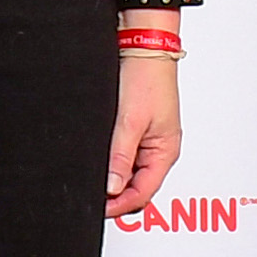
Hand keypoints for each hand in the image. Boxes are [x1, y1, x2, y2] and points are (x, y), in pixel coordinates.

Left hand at [106, 50, 181, 221]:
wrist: (143, 48)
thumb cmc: (147, 78)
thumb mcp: (130, 122)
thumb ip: (121, 157)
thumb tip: (113, 188)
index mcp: (165, 152)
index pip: (143, 193)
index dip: (120, 205)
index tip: (98, 208)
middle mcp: (159, 150)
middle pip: (138, 187)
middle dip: (116, 196)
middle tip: (92, 199)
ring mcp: (147, 141)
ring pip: (129, 173)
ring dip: (112, 179)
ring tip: (91, 180)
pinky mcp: (135, 130)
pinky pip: (124, 156)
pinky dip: (111, 163)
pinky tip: (97, 162)